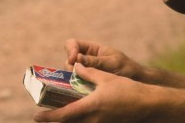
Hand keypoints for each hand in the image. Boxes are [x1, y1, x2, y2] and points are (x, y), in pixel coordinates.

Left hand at [34, 64, 150, 122]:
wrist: (148, 104)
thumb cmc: (127, 89)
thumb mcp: (106, 77)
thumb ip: (88, 72)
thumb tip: (75, 66)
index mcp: (91, 106)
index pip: (65, 115)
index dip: (49, 116)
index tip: (36, 116)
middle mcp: (94, 120)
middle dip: (56, 119)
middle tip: (44, 114)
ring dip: (69, 118)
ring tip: (60, 111)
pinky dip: (80, 119)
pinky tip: (79, 110)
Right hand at [65, 39, 142, 79]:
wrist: (137, 82)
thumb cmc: (127, 68)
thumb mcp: (112, 63)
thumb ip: (96, 61)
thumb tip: (77, 58)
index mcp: (92, 49)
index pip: (73, 43)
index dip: (70, 50)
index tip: (74, 59)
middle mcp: (86, 59)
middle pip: (68, 58)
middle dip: (69, 65)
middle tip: (76, 74)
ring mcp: (86, 72)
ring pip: (70, 72)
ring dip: (72, 76)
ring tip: (81, 83)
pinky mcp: (87, 83)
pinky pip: (76, 83)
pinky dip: (76, 86)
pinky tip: (82, 90)